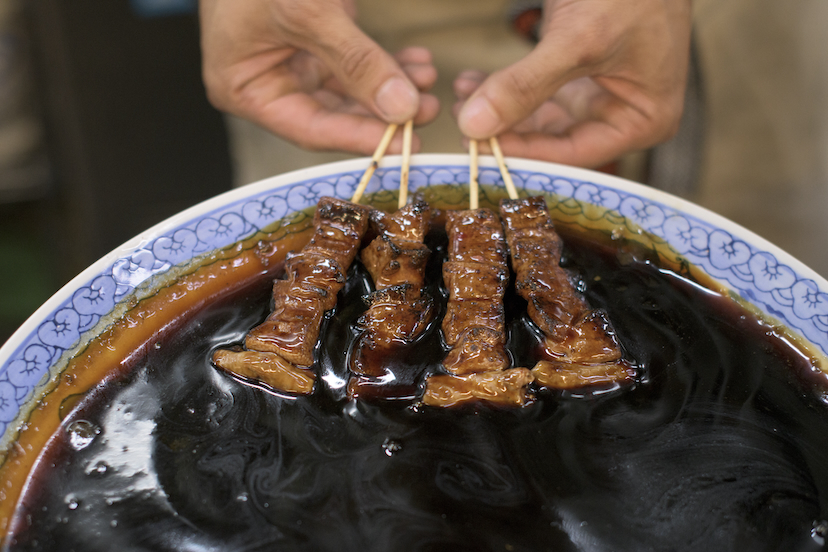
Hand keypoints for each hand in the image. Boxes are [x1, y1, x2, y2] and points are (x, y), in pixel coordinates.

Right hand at [199, 0, 439, 154]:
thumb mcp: (305, 12)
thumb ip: (355, 61)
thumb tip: (401, 107)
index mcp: (244, 89)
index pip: (311, 129)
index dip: (361, 138)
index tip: (406, 145)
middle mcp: (268, 83)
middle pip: (334, 114)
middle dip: (383, 111)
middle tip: (427, 109)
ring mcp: (292, 62)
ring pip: (350, 90)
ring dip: (391, 86)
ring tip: (426, 78)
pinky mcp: (315, 41)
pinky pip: (355, 63)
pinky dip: (386, 63)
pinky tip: (416, 61)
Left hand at [453, 0, 692, 167]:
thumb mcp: (577, 40)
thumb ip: (526, 86)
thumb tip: (473, 126)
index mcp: (643, 122)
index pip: (572, 155)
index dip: (522, 153)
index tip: (476, 144)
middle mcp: (624, 116)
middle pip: (553, 141)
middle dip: (505, 131)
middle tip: (462, 121)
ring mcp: (601, 95)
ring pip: (539, 118)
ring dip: (499, 109)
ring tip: (460, 97)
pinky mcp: (579, 75)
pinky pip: (537, 93)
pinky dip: (506, 88)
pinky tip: (472, 82)